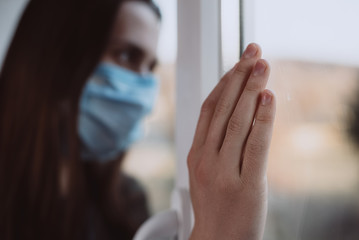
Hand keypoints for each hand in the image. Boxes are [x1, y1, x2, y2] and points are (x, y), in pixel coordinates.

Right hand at [188, 43, 275, 239]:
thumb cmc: (216, 206)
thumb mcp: (205, 171)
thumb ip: (214, 143)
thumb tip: (231, 113)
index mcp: (196, 153)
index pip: (209, 108)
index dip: (223, 82)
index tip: (237, 62)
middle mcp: (206, 158)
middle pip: (222, 109)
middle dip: (238, 77)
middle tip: (252, 52)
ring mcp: (223, 171)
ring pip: (237, 122)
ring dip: (250, 90)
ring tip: (262, 65)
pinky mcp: (245, 185)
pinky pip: (254, 146)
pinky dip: (261, 119)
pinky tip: (267, 97)